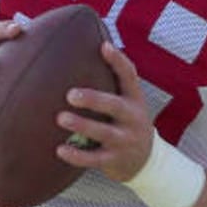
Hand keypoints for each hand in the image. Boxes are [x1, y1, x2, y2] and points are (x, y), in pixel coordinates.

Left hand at [55, 41, 153, 182]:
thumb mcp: (128, 101)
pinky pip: (94, 159)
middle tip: (70, 94)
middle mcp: (132, 118)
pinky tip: (59, 149)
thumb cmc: (127, 122)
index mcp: (134, 99)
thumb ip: (113, 80)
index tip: (103, 47)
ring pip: (103, 133)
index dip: (118, 61)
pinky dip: (77, 155)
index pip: (129, 76)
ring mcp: (125, 141)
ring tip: (61, 118)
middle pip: (115, 106)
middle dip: (94, 99)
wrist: (146, 161)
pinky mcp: (115, 161)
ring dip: (82, 125)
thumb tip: (93, 45)